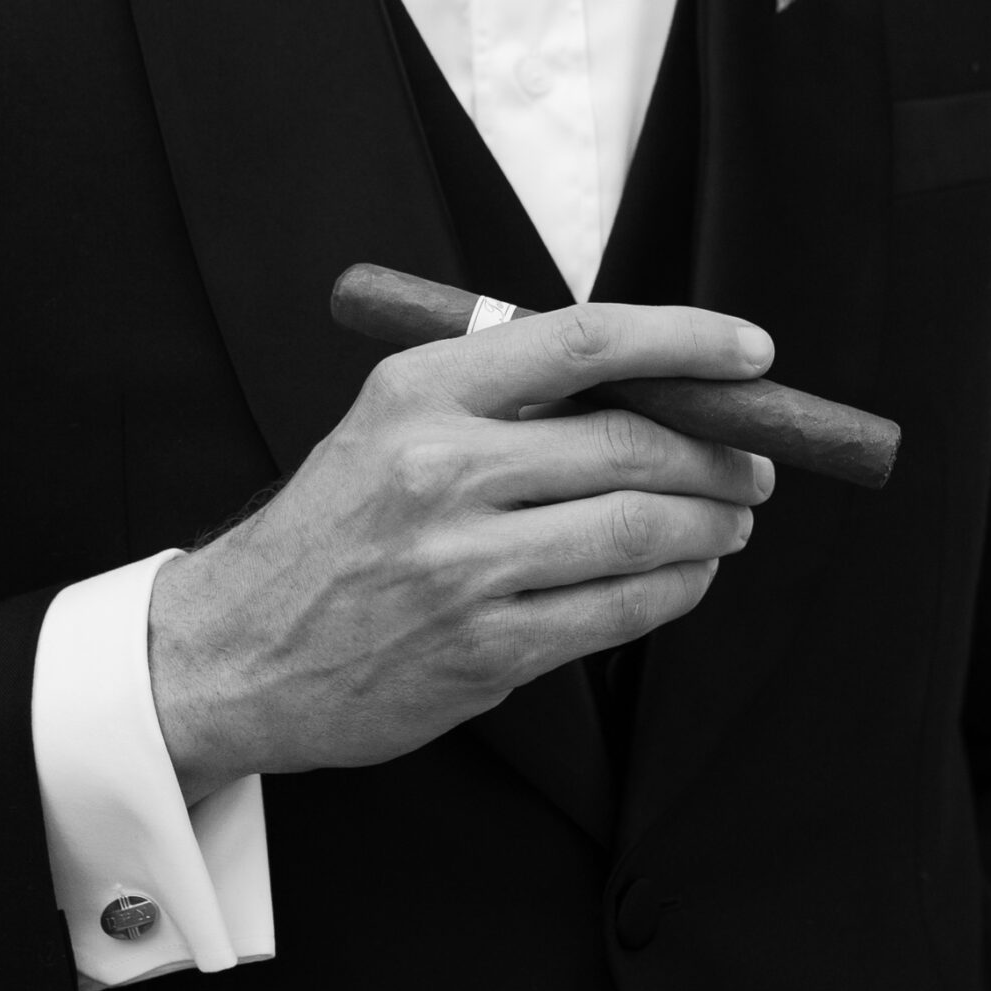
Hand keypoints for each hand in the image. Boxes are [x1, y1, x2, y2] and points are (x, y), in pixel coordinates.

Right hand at [146, 302, 774, 802]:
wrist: (235, 650)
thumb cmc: (332, 527)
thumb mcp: (388, 421)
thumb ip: (502, 393)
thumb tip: (654, 382)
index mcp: (419, 392)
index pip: (584, 340)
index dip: (687, 339)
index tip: (749, 349)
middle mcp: (441, 471)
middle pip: (634, 443)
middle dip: (721, 453)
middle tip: (755, 460)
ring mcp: (464, 568)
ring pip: (641, 531)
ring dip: (712, 524)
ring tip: (728, 520)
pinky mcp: (485, 650)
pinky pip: (620, 613)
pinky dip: (675, 589)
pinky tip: (681, 576)